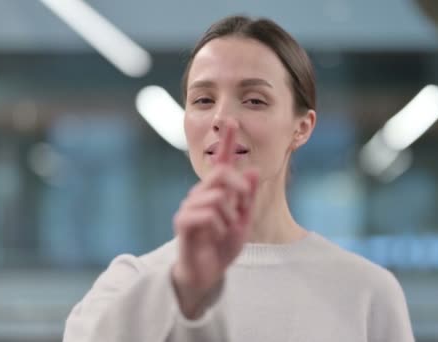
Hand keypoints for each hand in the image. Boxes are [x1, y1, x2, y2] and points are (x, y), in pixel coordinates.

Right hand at [171, 125, 257, 318]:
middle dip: (239, 191)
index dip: (227, 141)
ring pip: (218, 196)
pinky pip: (206, 214)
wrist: (208, 273)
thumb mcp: (243, 221)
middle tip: (240, 210)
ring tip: (224, 230)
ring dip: (229, 217)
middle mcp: (201, 194)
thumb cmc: (222, 246)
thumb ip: (248, 198)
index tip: (231, 121)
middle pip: (223, 173)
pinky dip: (218, 226)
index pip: (222, 162)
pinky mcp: (183, 222)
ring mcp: (190, 206)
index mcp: (216, 191)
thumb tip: (254, 171)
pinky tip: (215, 236)